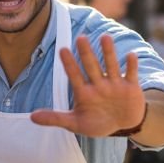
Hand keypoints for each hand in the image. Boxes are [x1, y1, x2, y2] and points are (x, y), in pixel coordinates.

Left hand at [30, 34, 145, 136]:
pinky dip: (131, 66)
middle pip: (91, 66)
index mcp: (83, 92)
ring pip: (111, 65)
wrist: (122, 125)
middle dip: (86, 53)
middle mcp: (98, 84)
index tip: (63, 50)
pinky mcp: (131, 87)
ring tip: (105, 37)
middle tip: (81, 38)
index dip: (69, 63)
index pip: (74, 75)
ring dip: (108, 52)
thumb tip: (31, 117)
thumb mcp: (75, 123)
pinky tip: (130, 55)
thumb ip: (55, 119)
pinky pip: (131, 74)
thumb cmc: (96, 122)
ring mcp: (114, 84)